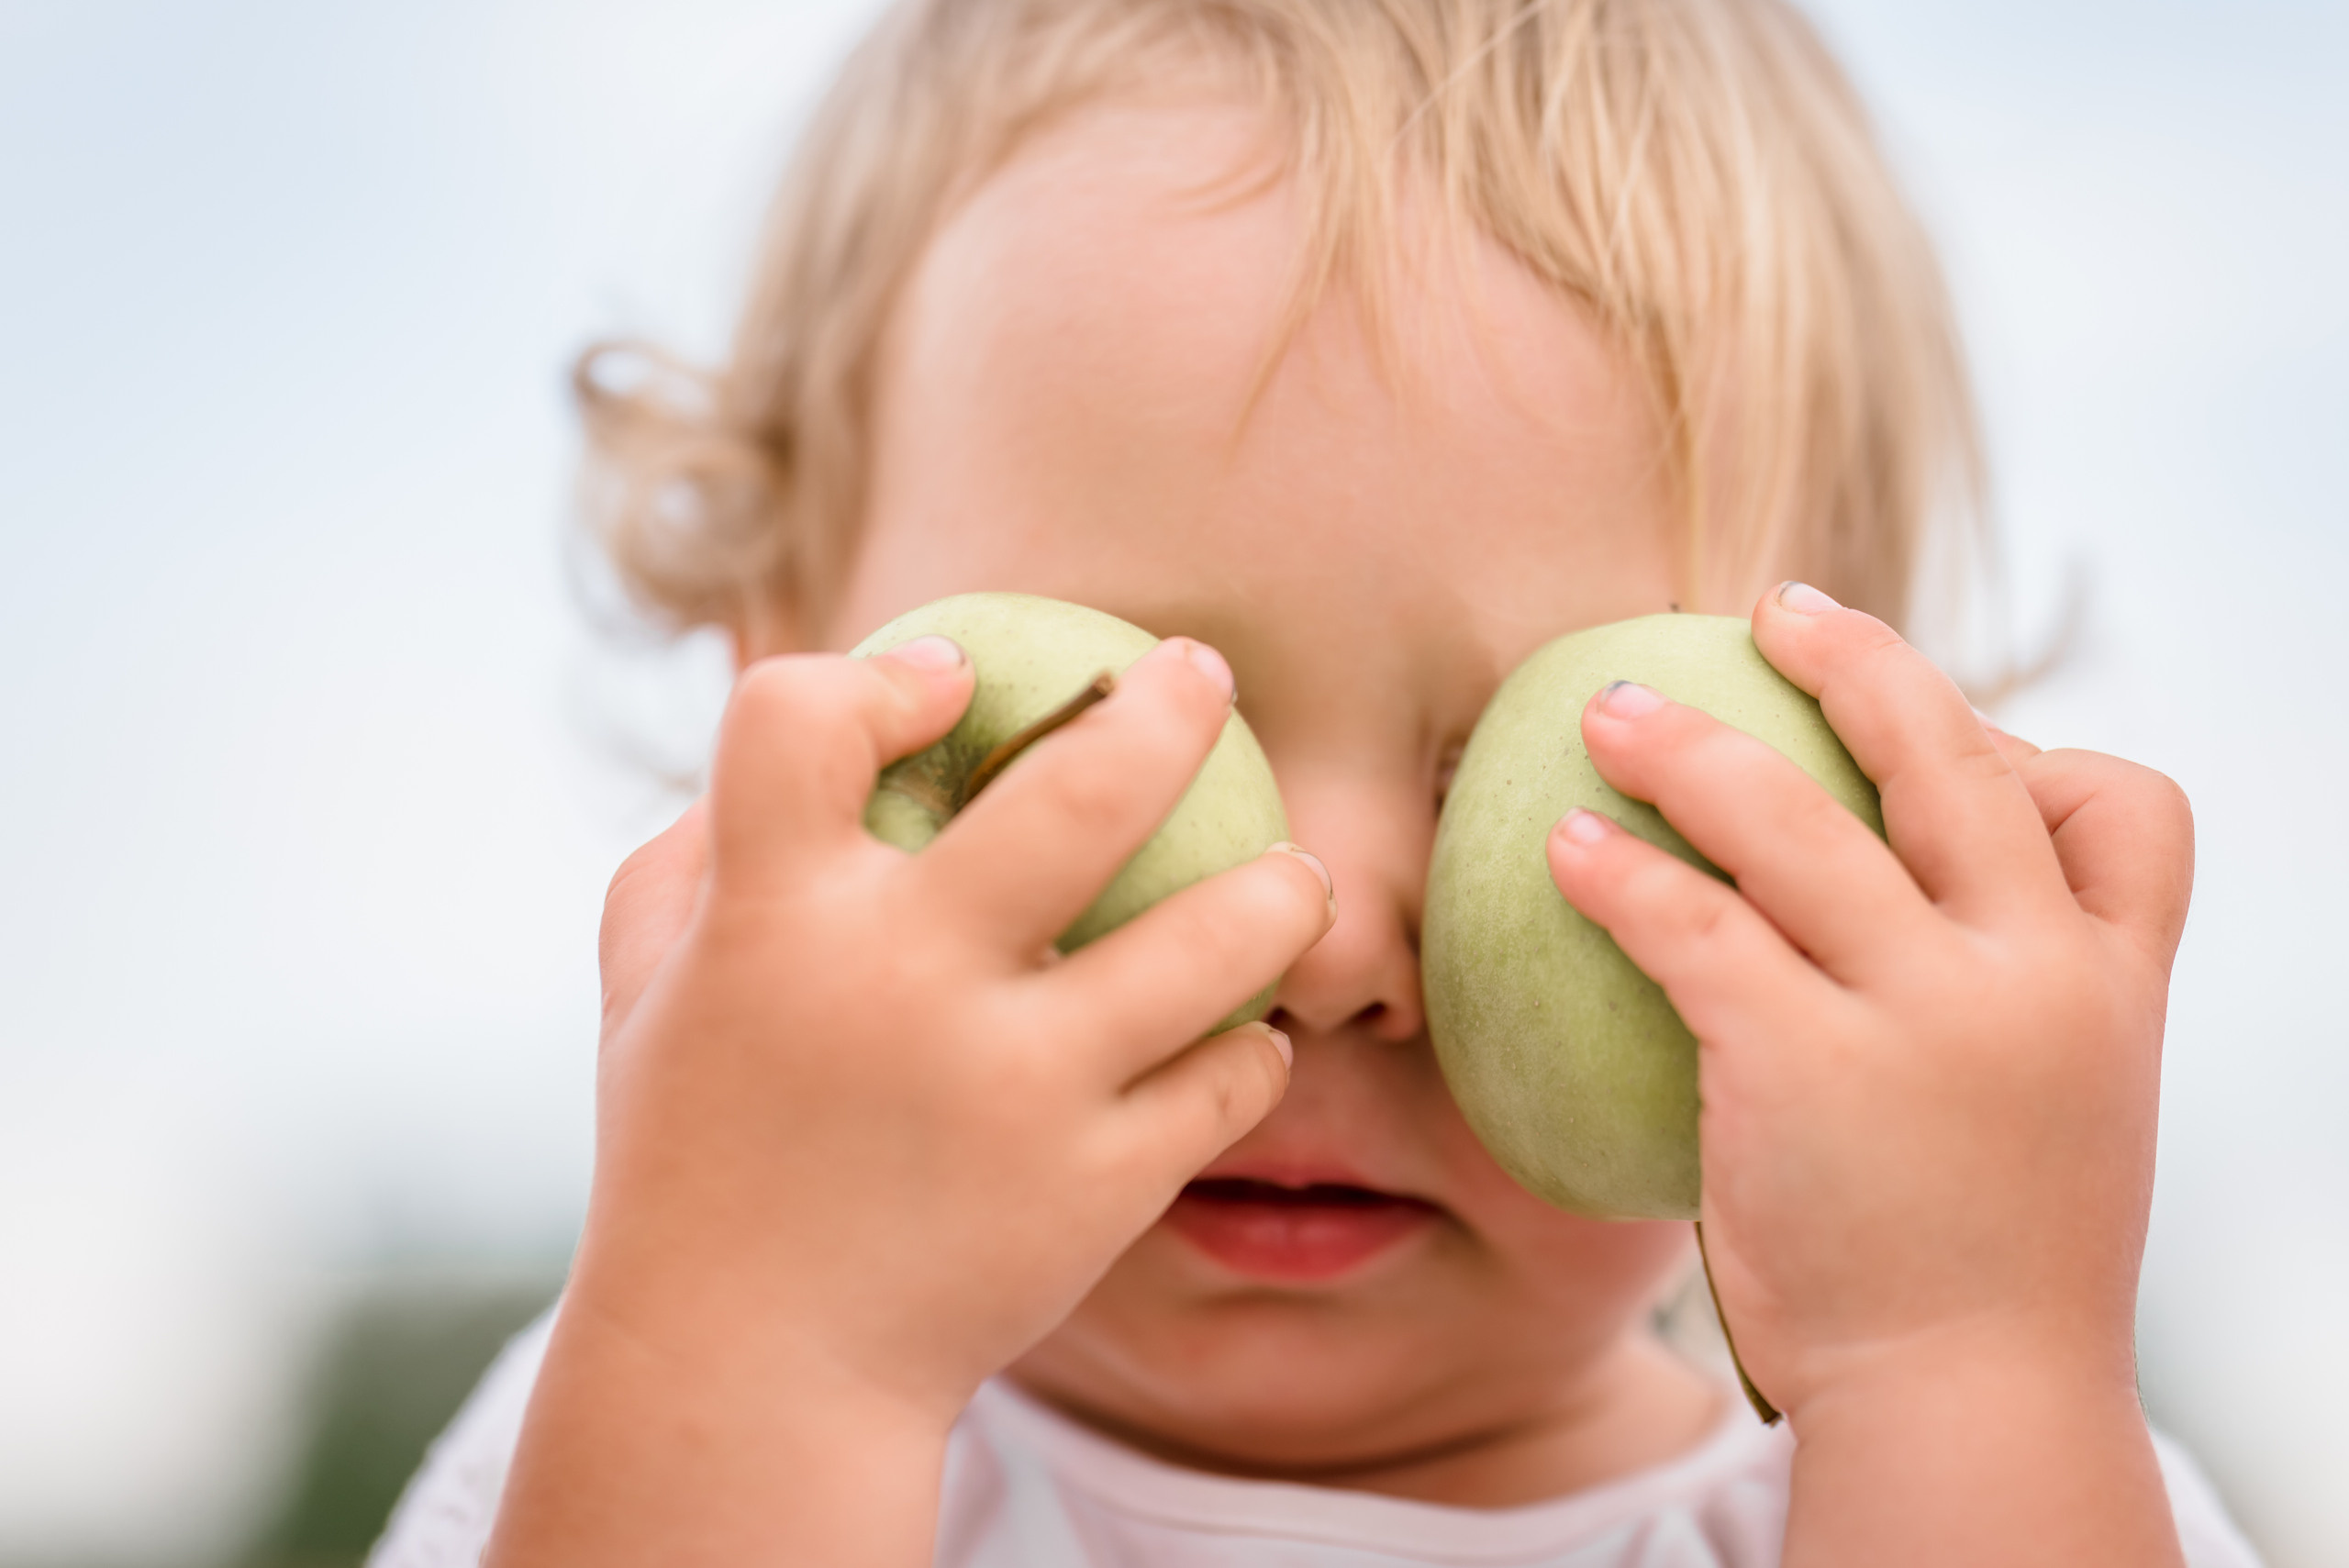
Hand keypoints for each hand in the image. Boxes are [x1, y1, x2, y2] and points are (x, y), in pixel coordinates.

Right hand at [489, 633, 1330, 1566]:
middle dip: (1171, 705)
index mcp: (767, 919)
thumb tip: (818, 720)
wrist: (753, 1371)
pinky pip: (1231, 1076)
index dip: (885, 672)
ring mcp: (1013, 1088)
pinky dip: (1249, 1048)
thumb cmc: (703, 1148)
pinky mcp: (1097, 1185)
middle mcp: (900, 983)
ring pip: (1220, 933)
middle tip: (1201, 676)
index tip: (956, 679)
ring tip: (1296, 874)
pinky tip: (1240, 1036)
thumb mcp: (650, 988)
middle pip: (1085, 788)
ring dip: (1283, 888)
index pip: (800, 717)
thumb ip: (705, 847)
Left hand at [1545, 583, 2192, 1564]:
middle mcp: (2035, 979)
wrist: (1969, 1404)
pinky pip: (1698, 927)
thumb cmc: (1990, 1265)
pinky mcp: (1806, 1064)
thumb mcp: (2054, 1110)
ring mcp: (1926, 1017)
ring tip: (1613, 709)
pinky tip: (1566, 851)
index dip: (2033, 744)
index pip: (2129, 805)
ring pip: (1800, 823)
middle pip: (1950, 761)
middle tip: (1773, 609)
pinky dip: (1623, 874)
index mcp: (2113, 985)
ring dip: (1691, 746)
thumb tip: (1898, 914)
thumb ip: (2009, 1000)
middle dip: (1857, 662)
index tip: (1942, 727)